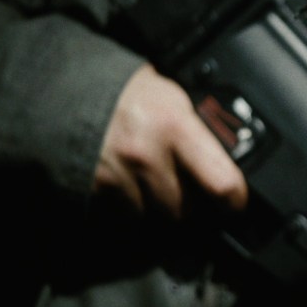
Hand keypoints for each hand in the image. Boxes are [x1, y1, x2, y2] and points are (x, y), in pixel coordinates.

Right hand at [92, 63, 248, 218]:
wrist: (71, 89)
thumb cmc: (132, 93)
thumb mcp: (176, 98)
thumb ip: (202, 129)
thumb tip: (233, 157)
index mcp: (176, 126)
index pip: (221, 182)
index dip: (234, 200)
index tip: (235, 203)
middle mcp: (147, 155)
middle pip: (184, 209)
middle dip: (190, 205)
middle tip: (191, 193)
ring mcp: (119, 174)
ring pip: (155, 217)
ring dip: (160, 210)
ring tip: (159, 187)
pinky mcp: (95, 187)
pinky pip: (125, 215)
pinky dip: (133, 208)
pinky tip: (135, 188)